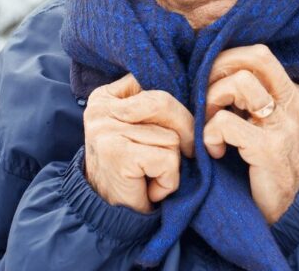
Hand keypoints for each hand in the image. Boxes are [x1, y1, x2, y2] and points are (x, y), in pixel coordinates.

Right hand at [83, 73, 194, 213]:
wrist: (108, 216)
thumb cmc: (131, 170)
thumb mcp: (138, 129)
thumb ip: (155, 107)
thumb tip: (198, 93)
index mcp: (104, 97)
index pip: (154, 83)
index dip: (175, 108)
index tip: (173, 132)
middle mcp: (100, 110)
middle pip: (164, 103)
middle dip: (184, 131)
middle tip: (183, 155)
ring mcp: (106, 131)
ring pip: (171, 135)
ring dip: (172, 163)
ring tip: (152, 175)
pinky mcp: (118, 155)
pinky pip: (167, 159)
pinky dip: (168, 180)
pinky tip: (151, 188)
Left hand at [203, 44, 298, 223]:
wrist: (291, 218)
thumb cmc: (268, 172)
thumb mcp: (267, 129)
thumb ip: (251, 103)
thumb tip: (213, 75)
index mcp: (297, 97)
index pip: (259, 57)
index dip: (227, 64)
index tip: (210, 85)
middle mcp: (296, 106)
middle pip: (256, 55)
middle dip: (220, 67)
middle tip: (205, 94)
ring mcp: (286, 126)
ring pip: (240, 82)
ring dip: (212, 100)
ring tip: (209, 124)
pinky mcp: (270, 148)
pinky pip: (225, 122)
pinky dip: (209, 134)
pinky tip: (213, 151)